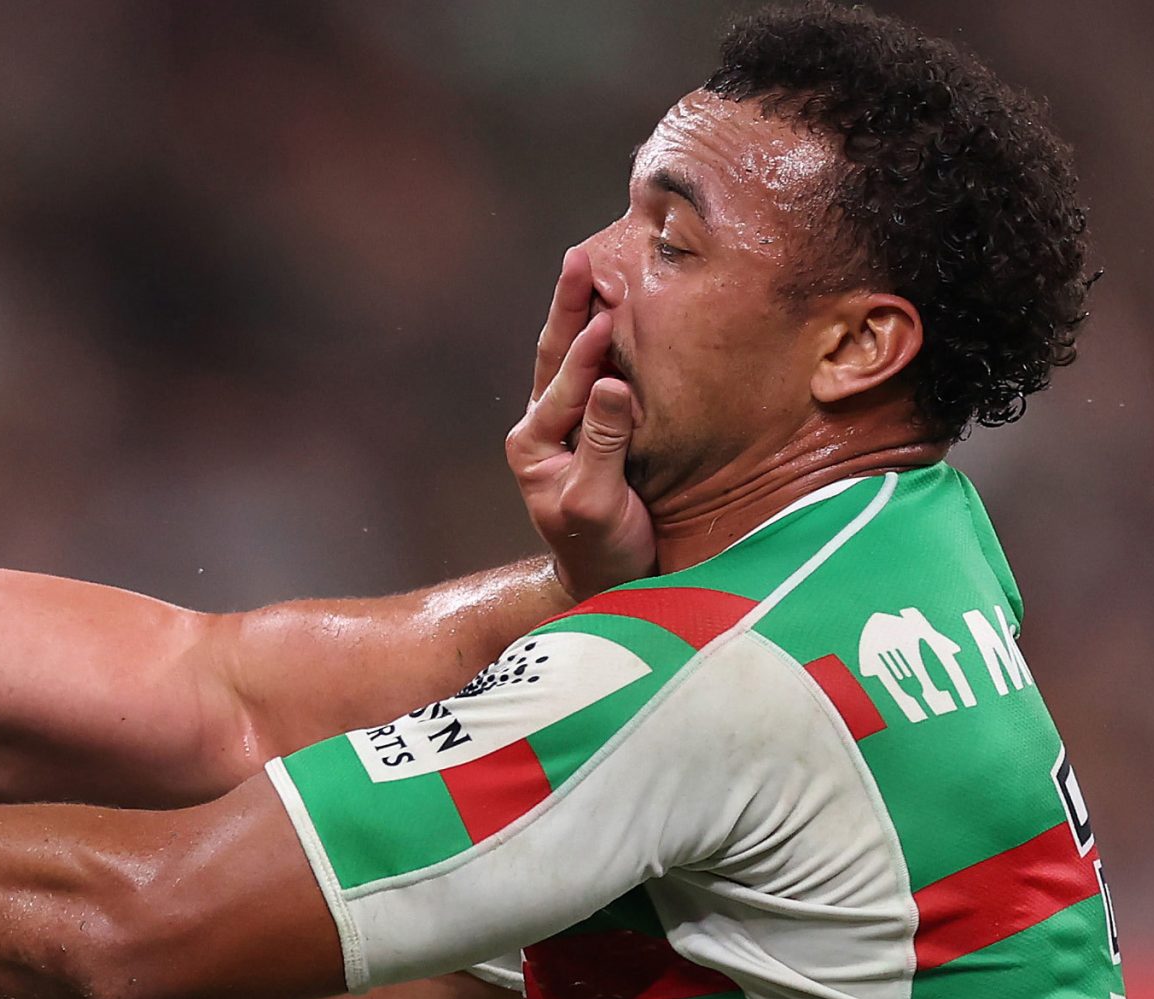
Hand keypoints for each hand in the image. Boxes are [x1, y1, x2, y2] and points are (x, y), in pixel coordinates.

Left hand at [506, 247, 655, 598]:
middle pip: (554, 356)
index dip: (586, 347)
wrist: (606, 585)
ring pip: (570, 361)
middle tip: (580, 257)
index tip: (607, 308)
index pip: (562, 384)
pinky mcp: (592, 432)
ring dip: (582, 315)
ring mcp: (565, 428)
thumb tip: (610, 383)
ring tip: (594, 270)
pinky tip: (619, 313)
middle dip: (568, 307)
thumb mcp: (597, 505)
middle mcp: (542, 430)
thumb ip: (604, 445)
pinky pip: (595, 377)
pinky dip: (605, 343)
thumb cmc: (600, 553)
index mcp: (534, 446)